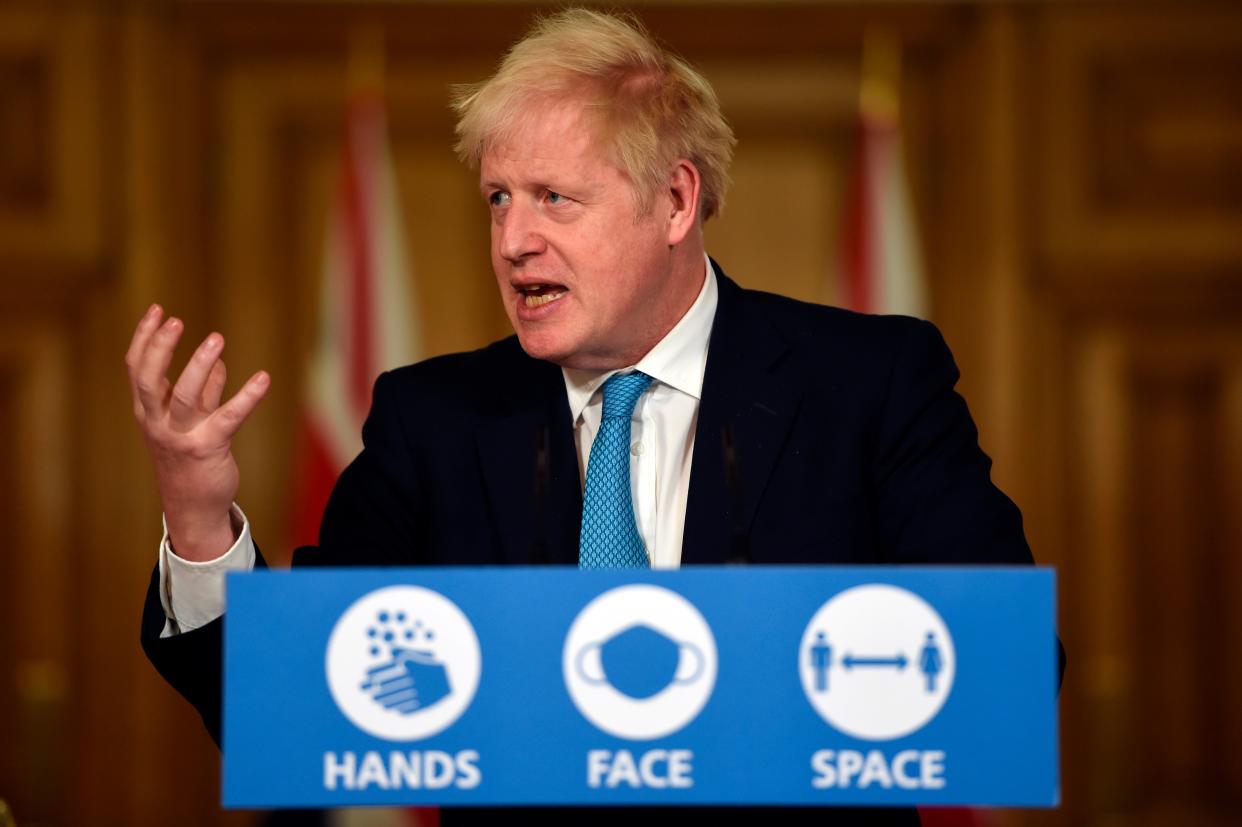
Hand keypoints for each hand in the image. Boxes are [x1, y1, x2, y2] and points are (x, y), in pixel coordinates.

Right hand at [125, 304, 269, 560]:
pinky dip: (246, 396)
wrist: (193, 506)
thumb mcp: (192, 422)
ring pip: (185, 396)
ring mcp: (181, 436)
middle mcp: (158, 422)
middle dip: (160, 349)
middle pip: (149, 380)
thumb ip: (204, 393)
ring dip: (199, 365)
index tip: (157, 310)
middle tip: (176, 321)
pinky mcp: (209, 448)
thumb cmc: (191, 459)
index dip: (144, 338)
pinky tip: (263, 378)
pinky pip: (228, 417)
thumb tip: (218, 365)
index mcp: (148, 412)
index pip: (137, 369)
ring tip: (217, 339)